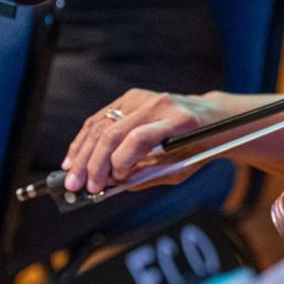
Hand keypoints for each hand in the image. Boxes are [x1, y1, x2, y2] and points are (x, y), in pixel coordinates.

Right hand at [61, 89, 225, 193]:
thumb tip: (111, 186)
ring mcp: (143, 98)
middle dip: (93, 164)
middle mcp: (159, 105)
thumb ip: (147, 176)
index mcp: (179, 122)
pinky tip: (74, 158)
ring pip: (101, 125)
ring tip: (72, 178)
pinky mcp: (131, 96)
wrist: (212, 116)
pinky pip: (100, 118)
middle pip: (113, 133)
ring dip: (82, 154)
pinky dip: (85, 140)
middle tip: (80, 186)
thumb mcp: (182, 168)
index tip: (112, 181)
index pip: (139, 138)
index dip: (120, 161)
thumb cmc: (198, 146)